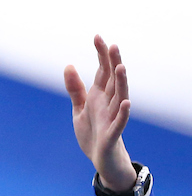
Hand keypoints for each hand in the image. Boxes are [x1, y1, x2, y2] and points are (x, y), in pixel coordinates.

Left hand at [64, 36, 134, 191]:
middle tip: (112, 45)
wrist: (100, 159)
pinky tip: (126, 102)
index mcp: (99, 96)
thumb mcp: (79, 109)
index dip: (100, 55)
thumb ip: (76, 89)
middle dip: (112, 63)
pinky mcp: (112, 134)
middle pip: (112, 80)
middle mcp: (108, 103)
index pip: (102, 71)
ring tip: (120, 67)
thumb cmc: (92, 132)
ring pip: (119, 97)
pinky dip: (123, 112)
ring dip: (120, 83)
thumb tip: (68, 66)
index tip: (97, 37)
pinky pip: (120, 122)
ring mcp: (112, 117)